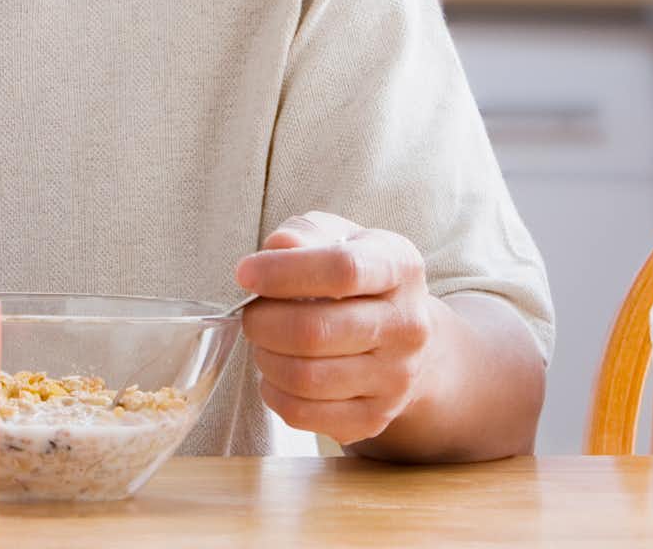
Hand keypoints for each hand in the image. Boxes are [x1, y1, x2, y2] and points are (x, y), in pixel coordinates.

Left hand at [233, 211, 438, 445]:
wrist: (404, 336)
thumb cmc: (359, 280)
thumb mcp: (339, 238)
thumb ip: (305, 235)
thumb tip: (277, 248)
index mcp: (400, 267)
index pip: (343, 269)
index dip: (284, 272)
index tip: (245, 273)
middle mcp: (407, 325)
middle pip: (315, 331)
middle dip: (263, 322)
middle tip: (251, 314)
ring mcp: (395, 377)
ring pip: (305, 377)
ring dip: (266, 358)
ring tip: (264, 342)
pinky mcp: (375, 418)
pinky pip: (303, 413)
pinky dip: (273, 392)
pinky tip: (276, 373)